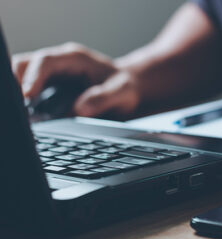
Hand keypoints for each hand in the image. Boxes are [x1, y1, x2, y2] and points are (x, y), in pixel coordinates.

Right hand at [12, 42, 139, 116]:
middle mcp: (58, 64)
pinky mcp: (48, 89)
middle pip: (25, 65)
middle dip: (16, 83)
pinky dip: (24, 104)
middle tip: (16, 107)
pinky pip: (28, 93)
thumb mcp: (122, 92)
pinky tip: (27, 120)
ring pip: (22, 78)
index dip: (33, 77)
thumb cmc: (125, 87)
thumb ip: (103, 99)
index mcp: (74, 58)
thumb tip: (80, 109)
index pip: (45, 61)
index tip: (26, 95)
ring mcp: (51, 76)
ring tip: (20, 115)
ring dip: (17, 93)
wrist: (128, 89)